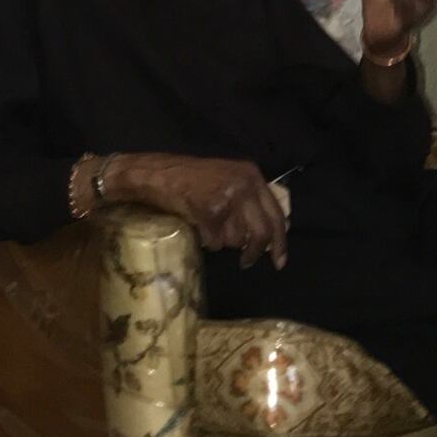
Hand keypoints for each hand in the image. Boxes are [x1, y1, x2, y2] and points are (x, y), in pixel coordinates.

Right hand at [108, 153, 287, 269]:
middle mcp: (244, 185)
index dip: (280, 240)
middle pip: (261, 232)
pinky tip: (197, 224)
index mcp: (252, 175)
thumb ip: (249, 200)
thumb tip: (267, 235)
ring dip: (222, 241)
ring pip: (236, 240)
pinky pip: (216, 242)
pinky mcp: (211, 212)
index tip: (280, 261)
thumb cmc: (189, 178)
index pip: (276, 213)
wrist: (156, 174)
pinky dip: (206, 240)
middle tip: (246, 263)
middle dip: (255, 252)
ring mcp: (228, 198)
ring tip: (207, 224)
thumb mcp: (228, 180)